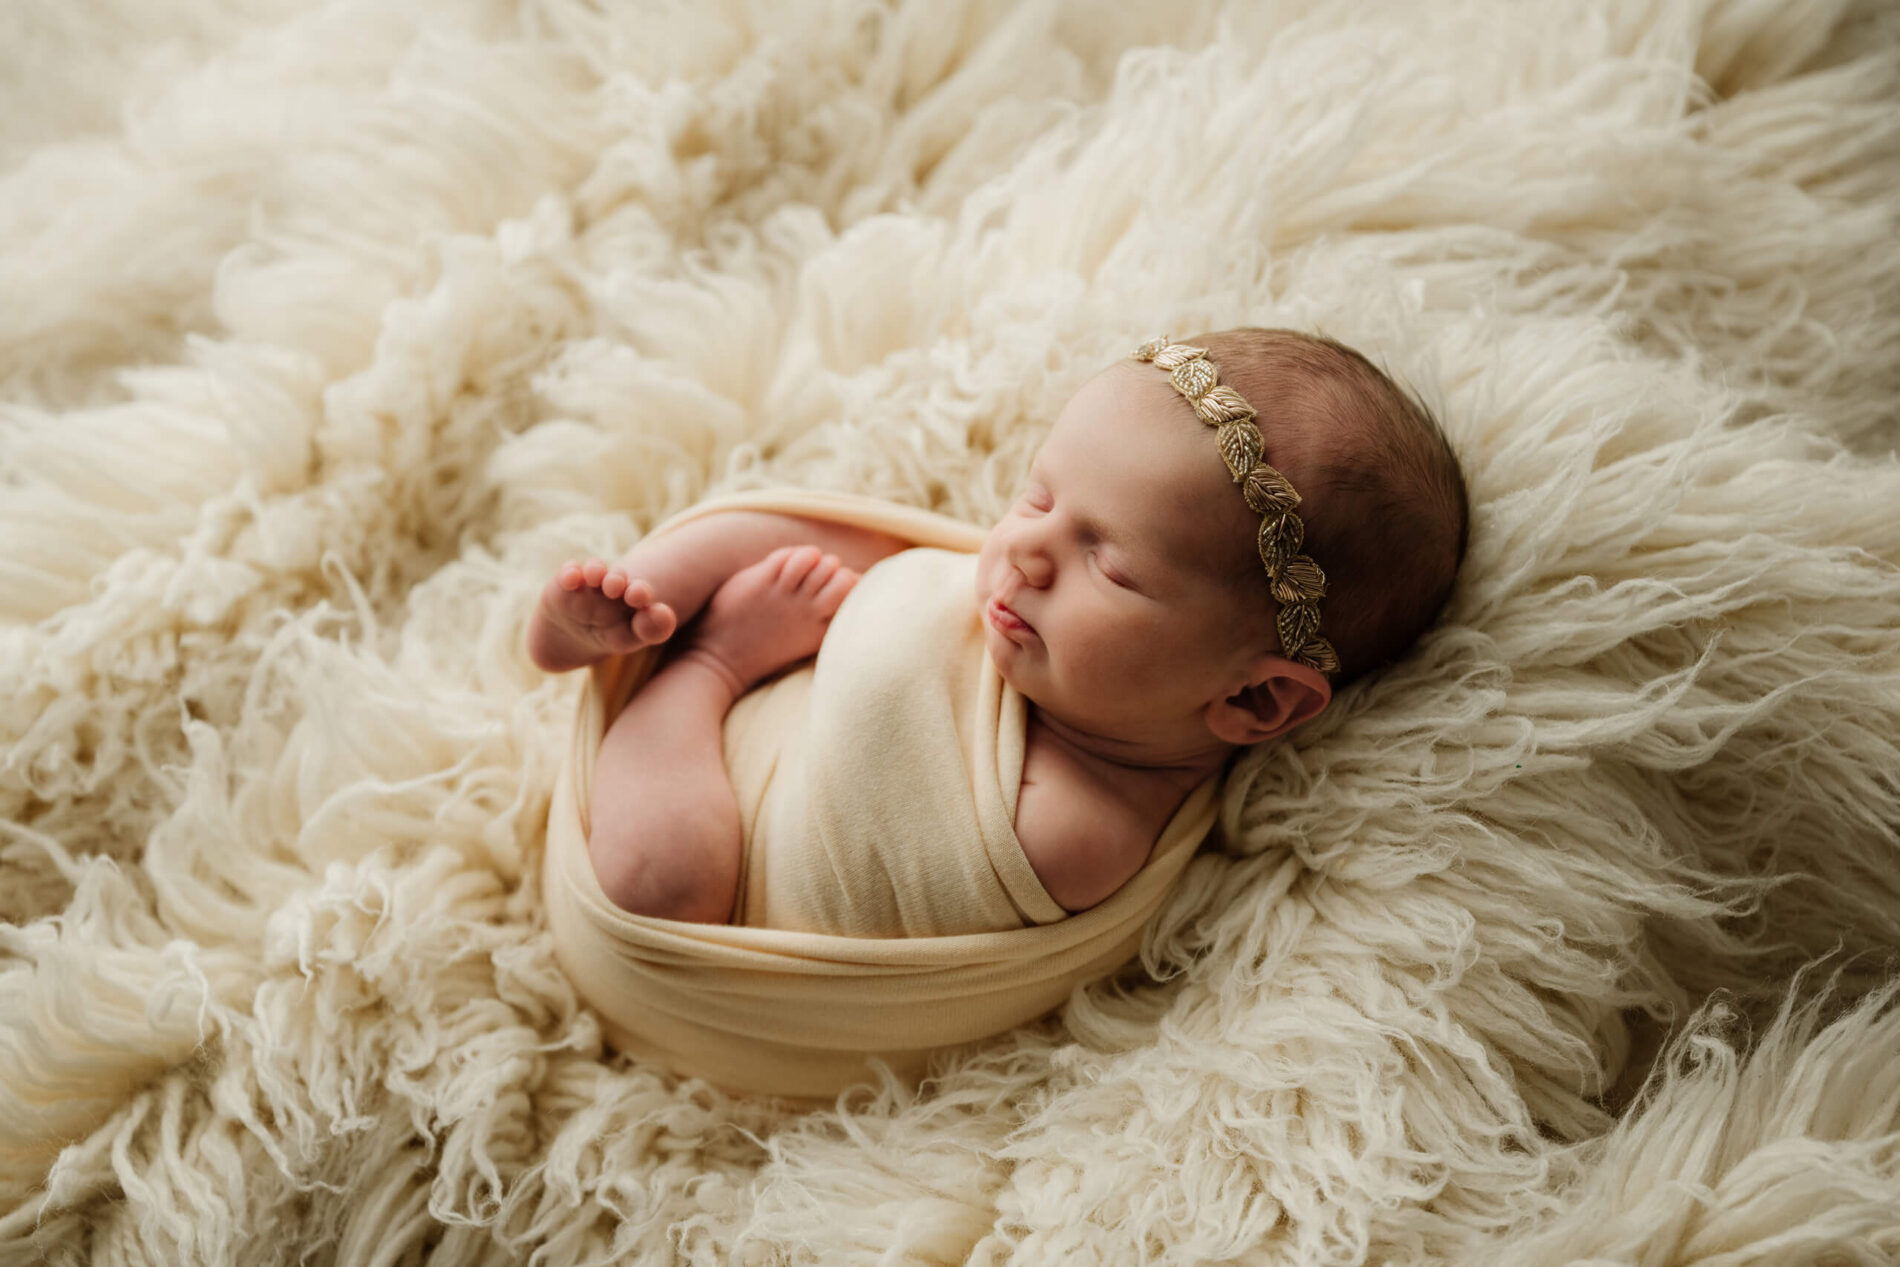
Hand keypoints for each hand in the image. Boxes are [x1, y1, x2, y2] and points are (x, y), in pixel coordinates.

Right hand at [527, 558, 679, 671]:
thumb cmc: (609, 634)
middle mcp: (614, 584)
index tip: (641, 599)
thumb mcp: (629, 638)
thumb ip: (651, 630)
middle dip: (618, 579)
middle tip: (618, 587)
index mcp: (634, 597)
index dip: (641, 592)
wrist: (573, 635)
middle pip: (618, 577)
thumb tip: (666, 615)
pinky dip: (571, 573)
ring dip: (596, 570)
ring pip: (595, 569)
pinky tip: (572, 578)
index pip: (640, 591)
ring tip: (596, 577)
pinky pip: (570, 572)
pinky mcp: (567, 581)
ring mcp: (590, 582)